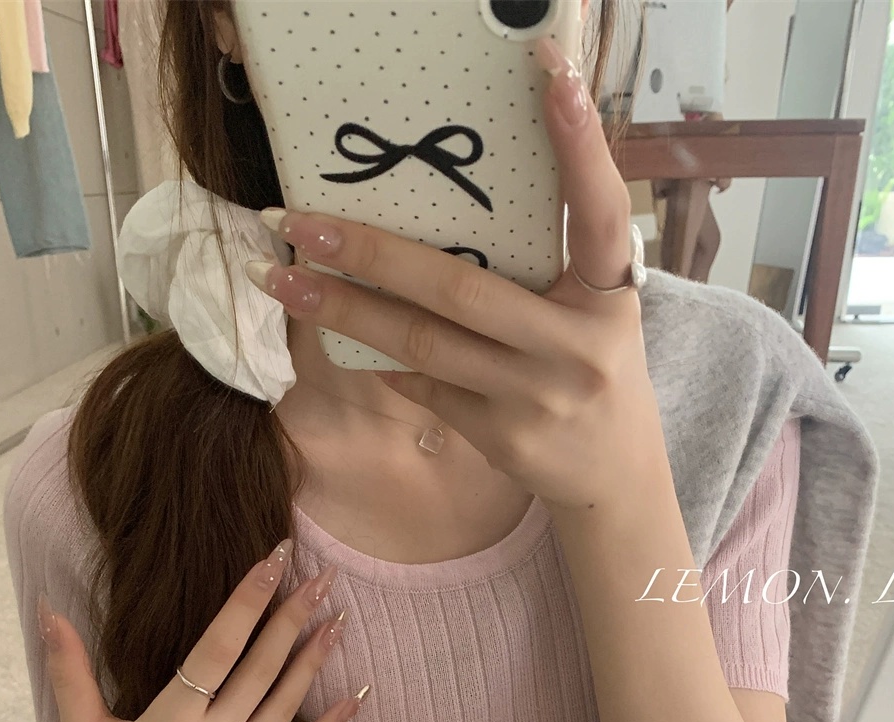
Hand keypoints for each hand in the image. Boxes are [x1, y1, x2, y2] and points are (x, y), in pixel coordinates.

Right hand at [37, 551, 360, 721]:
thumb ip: (69, 669)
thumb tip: (46, 610)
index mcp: (169, 721)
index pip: (218, 648)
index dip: (247, 602)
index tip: (272, 562)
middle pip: (260, 669)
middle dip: (293, 618)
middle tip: (322, 576)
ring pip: (284, 706)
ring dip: (315, 661)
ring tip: (340, 619)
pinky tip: (356, 696)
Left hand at [245, 36, 670, 515]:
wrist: (614, 476)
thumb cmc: (593, 368)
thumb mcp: (594, 310)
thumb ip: (547, 261)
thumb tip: (450, 200)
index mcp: (611, 295)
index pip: (600, 211)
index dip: (579, 146)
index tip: (551, 74)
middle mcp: (576, 346)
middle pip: (461, 289)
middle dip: (370, 253)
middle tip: (297, 219)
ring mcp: (535, 397)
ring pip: (422, 344)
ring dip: (342, 309)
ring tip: (279, 275)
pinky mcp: (500, 436)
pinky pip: (422, 386)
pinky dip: (377, 355)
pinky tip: (332, 328)